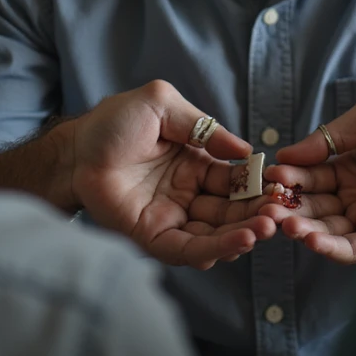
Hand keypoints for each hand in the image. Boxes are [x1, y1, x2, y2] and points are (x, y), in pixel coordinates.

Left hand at [62, 79, 276, 269]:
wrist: (74, 147)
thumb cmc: (114, 122)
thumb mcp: (164, 106)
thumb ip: (205, 128)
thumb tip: (245, 151)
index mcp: (196, 164)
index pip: (235, 181)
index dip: (257, 185)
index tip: (280, 187)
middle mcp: (188, 195)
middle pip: (232, 211)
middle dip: (257, 213)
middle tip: (280, 212)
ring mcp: (172, 218)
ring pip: (216, 234)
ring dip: (243, 233)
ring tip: (265, 227)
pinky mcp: (152, 238)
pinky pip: (188, 250)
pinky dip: (215, 248)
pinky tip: (238, 241)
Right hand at [261, 92, 355, 263]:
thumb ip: (333, 133)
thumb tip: (290, 152)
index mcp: (348, 164)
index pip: (310, 172)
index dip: (291, 175)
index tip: (271, 176)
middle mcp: (352, 193)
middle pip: (312, 204)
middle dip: (289, 206)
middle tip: (270, 206)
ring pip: (325, 228)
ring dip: (303, 228)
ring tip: (287, 225)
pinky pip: (350, 248)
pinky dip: (329, 246)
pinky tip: (312, 239)